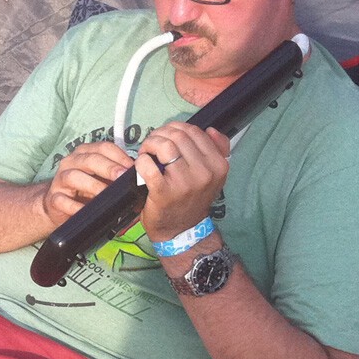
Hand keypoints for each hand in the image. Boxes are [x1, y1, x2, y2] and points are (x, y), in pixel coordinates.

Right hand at [42, 140, 132, 226]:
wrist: (59, 206)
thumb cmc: (85, 190)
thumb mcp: (102, 177)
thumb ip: (116, 173)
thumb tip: (140, 175)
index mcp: (85, 153)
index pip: (103, 147)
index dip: (119, 156)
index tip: (132, 167)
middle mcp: (71, 162)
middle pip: (90, 159)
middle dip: (108, 167)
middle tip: (121, 177)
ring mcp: (60, 179)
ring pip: (74, 176)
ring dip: (93, 186)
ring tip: (106, 195)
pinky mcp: (54, 198)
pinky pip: (63, 201)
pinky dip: (76, 207)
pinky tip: (88, 211)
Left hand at [136, 121, 229, 240]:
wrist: (182, 229)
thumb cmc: (193, 199)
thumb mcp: (213, 176)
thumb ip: (218, 151)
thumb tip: (211, 130)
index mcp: (218, 165)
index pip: (195, 132)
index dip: (175, 128)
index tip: (166, 137)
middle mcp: (204, 172)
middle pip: (178, 136)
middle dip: (160, 134)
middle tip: (152, 143)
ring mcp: (184, 183)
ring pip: (164, 146)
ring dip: (150, 144)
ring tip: (147, 152)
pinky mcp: (164, 192)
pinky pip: (148, 165)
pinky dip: (141, 161)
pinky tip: (141, 165)